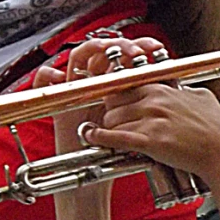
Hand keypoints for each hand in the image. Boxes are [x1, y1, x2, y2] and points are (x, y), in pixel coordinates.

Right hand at [33, 37, 165, 153]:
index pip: (127, 55)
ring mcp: (78, 90)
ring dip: (92, 49)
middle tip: (136, 50)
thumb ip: (153, 105)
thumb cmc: (120, 149)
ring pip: (78, 57)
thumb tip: (175, 85)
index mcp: (119, 85)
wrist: (96, 174)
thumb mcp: (143, 123)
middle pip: (105, 50)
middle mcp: (98, 84)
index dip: (141, 46)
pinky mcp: (58, 102)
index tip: (157, 49)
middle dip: (121, 44)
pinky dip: (48, 75)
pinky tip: (60, 75)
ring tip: (106, 50)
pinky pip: (45, 80)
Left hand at [82, 82, 219, 184]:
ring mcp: (151, 120)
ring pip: (112, 120)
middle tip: (112, 124)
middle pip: (113, 103)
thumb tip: (184, 91)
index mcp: (163, 89)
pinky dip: (100, 138)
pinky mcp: (150, 141)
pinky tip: (91, 137)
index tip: (114, 105)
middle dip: (110, 114)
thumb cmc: (217, 129)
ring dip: (108, 129)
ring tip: (107, 136)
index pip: (125, 87)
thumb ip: (187, 92)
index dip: (117, 99)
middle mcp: (153, 101)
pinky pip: (115, 137)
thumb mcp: (203, 98)